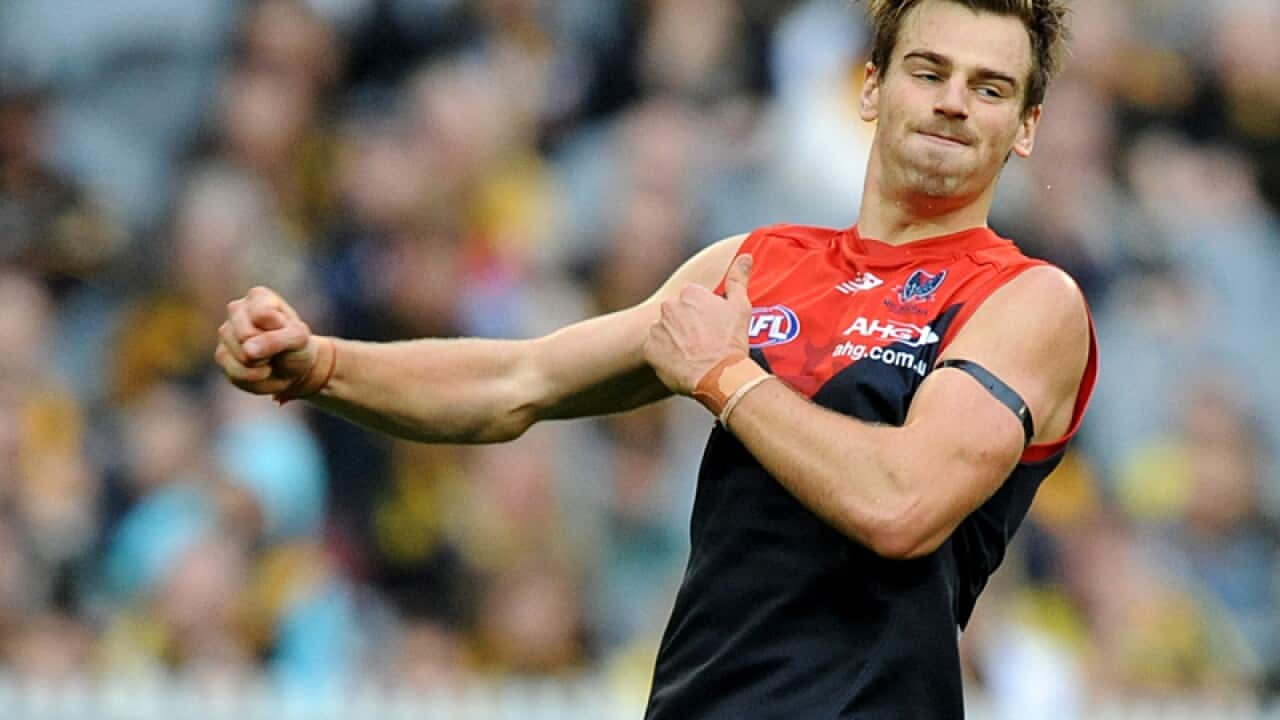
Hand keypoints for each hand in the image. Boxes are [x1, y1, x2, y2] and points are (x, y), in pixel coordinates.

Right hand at [214, 286, 318, 396]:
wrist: (293, 367)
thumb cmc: (298, 346)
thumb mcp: (299, 339)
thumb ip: (277, 339)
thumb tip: (247, 350)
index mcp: (258, 297)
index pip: (262, 316)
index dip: (279, 331)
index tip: (288, 332)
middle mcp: (236, 309)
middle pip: (245, 336)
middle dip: (267, 350)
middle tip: (278, 349)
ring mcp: (225, 332)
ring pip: (241, 357)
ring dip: (262, 367)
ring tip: (271, 360)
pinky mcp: (221, 355)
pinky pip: (236, 374)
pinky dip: (256, 379)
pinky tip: (262, 371)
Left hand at [644, 255, 752, 395]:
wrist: (719, 377)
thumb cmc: (732, 342)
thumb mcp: (740, 307)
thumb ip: (738, 279)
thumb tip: (746, 256)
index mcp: (689, 293)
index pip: (692, 301)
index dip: (703, 316)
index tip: (713, 329)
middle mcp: (668, 306)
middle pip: (676, 315)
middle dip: (686, 327)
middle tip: (703, 344)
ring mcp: (657, 328)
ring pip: (665, 332)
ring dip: (675, 342)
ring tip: (694, 356)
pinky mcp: (649, 349)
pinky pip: (656, 351)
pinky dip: (666, 357)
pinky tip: (682, 365)